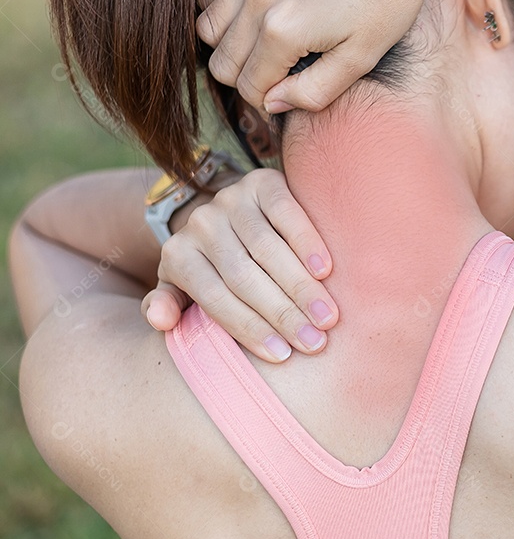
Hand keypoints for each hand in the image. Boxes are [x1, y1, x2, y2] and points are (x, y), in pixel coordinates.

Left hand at [141, 168, 338, 362]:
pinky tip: (325, 270)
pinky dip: (307, 243)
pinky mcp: (262, 182)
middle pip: (243, 276)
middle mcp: (201, 223)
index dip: (249, 328)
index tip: (282, 355)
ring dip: (301, 287)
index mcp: (178, 255)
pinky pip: (287, 214)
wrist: (229, 210)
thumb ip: (167, 305)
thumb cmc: (213, 265)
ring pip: (267, 249)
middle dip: (282, 313)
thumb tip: (162, 320)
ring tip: (327, 317)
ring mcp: (232, 199)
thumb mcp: (184, 287)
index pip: (215, 298)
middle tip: (314, 342)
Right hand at [195, 0, 439, 113]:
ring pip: (208, 24)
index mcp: (284, 33)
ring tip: (261, 43)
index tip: (287, 92)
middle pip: (222, 61)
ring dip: (228, 43)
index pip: (249, 87)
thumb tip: (272, 105)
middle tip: (277, 73)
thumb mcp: (364, 55)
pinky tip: (237, 6)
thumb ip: (315, 90)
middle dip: (246, 77)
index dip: (266, 99)